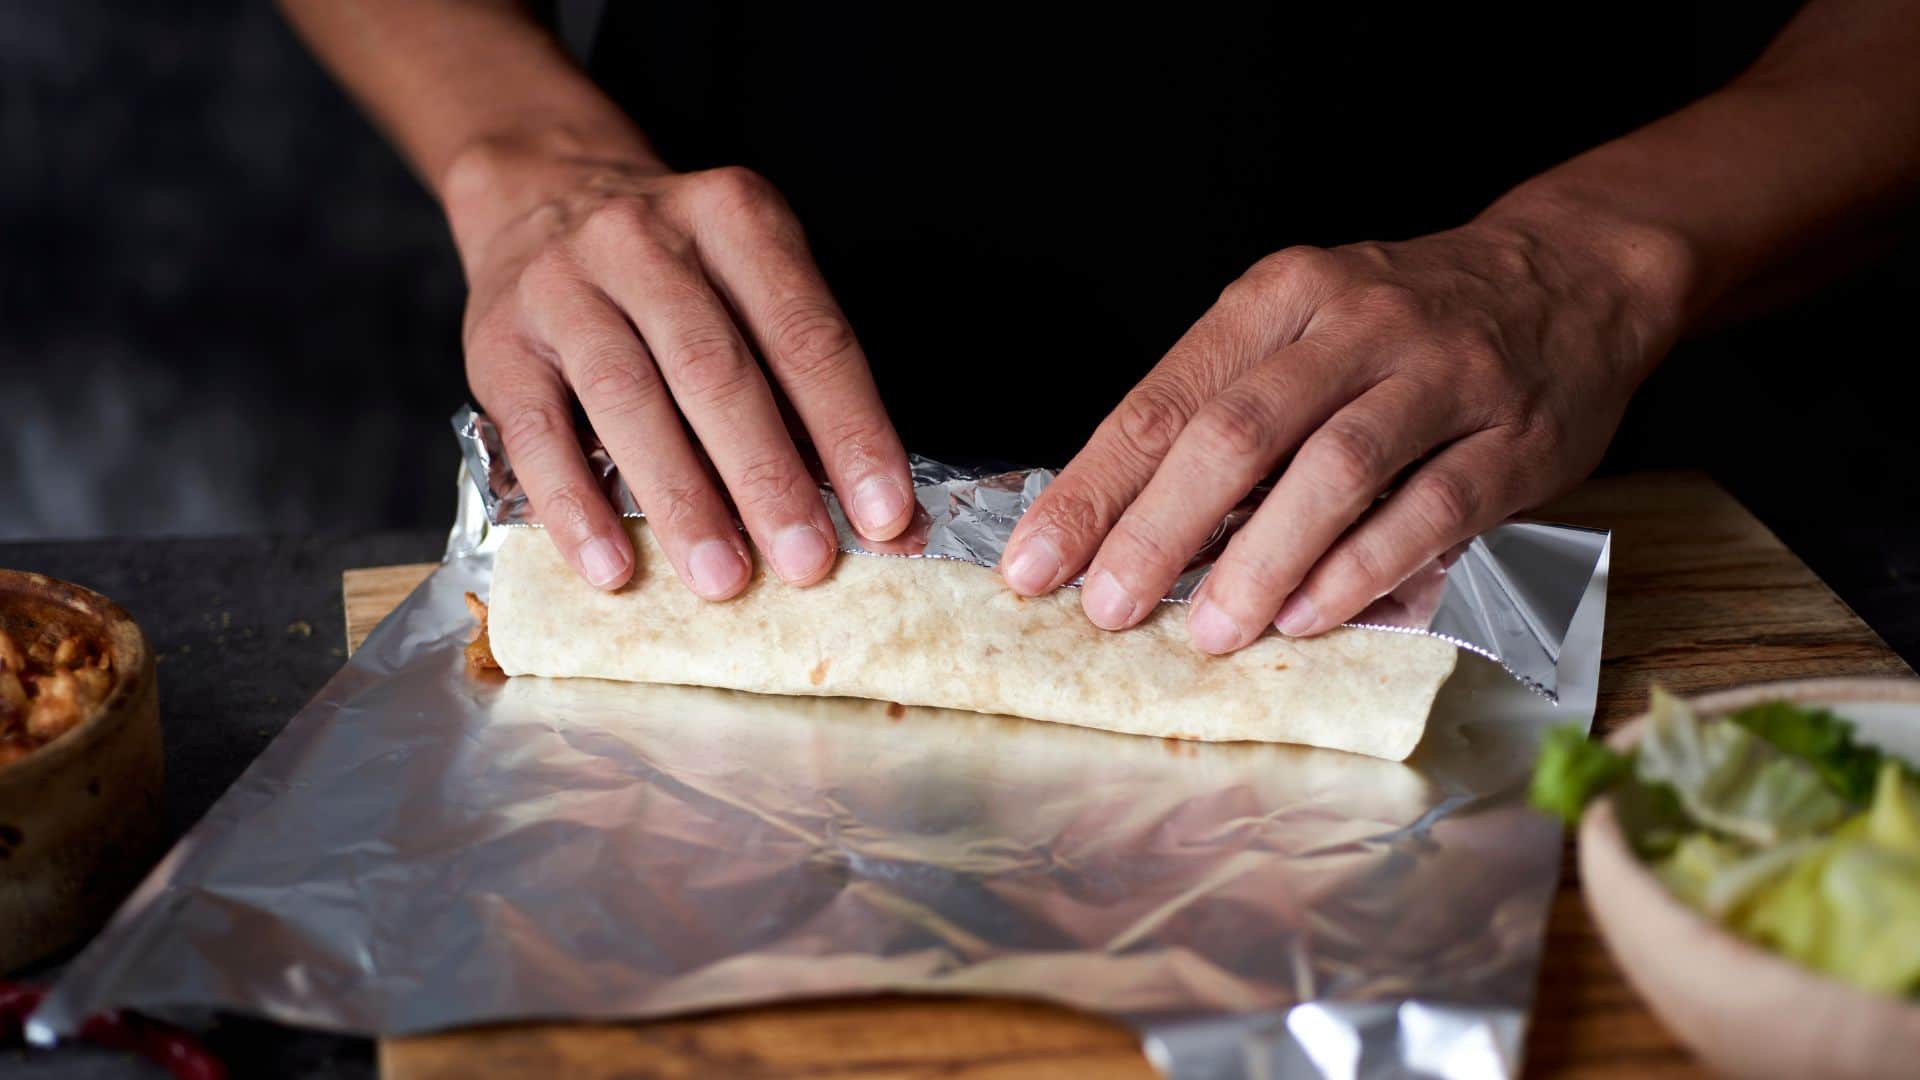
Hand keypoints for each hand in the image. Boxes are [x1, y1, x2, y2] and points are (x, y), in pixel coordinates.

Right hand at [445, 139, 913, 595]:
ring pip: (629, 400)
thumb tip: (874, 510)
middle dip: (768, 476)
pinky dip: (576, 506)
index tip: (884, 514)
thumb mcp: (746, 278)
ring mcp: (563, 286)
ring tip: (722, 578)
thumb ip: (801, 381)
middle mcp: (644, 240)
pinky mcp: (498, 343)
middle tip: (808, 560)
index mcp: (734, 218)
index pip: (806, 335)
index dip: (851, 430)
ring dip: (681, 499)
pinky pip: (537, 433)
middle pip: (716, 370)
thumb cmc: (674, 266)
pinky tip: (611, 566)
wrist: (538, 193)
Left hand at [999, 208, 1686, 650]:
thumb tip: (1114, 525)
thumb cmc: (1401, 326)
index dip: (1092, 489)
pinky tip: (1309, 617)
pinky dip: (1362, 568)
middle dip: (1157, 529)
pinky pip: (1428, 509)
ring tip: (1207, 629)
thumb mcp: (1301, 329)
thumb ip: (1222, 408)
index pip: (1164, 400)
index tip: (1032, 564)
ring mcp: (1440, 377)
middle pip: (1237, 432)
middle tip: (1105, 608)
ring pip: (1333, 470)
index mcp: (1280, 297)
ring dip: (1261, 560)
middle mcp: (1355, 324)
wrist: (1569, 278)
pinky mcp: (1511, 439)